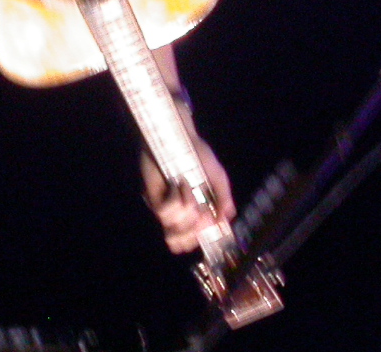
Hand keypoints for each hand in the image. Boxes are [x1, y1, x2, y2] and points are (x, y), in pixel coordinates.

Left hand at [141, 135, 235, 254]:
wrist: (179, 136)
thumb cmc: (198, 155)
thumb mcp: (218, 178)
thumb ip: (224, 199)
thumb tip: (226, 221)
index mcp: (195, 212)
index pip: (195, 239)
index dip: (202, 238)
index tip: (211, 224)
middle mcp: (179, 213)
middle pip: (182, 243)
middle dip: (195, 230)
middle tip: (203, 211)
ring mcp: (165, 206)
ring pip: (175, 227)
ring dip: (187, 208)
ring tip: (188, 187)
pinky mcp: (153, 197)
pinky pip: (164, 212)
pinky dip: (176, 199)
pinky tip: (179, 185)